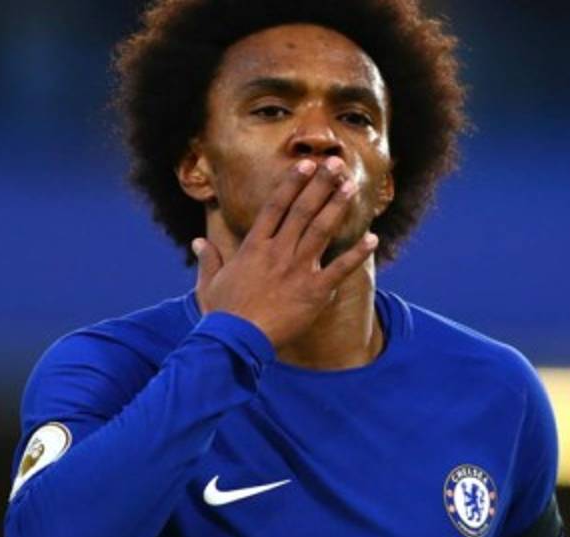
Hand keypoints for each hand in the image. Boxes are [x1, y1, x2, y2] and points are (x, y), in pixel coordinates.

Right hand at [193, 156, 378, 348]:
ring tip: (350, 186)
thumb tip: (197, 242)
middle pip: (302, 211)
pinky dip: (357, 254)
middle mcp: (277, 252)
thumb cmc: (222, 315)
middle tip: (335, 164)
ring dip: (336, 206)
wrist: (237, 341)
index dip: (292, 183)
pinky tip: (372, 238)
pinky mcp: (314, 291)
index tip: (306, 164)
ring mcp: (297, 270)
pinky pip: (340, 269)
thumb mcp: (208, 284)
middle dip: (320, 185)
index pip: (275, 207)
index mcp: (254, 247)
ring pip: (320, 231)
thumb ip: (208, 259)